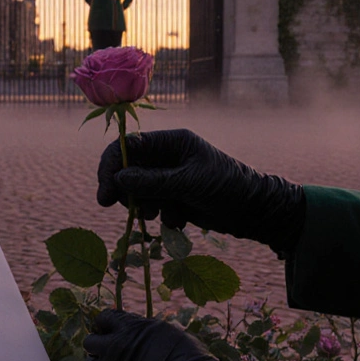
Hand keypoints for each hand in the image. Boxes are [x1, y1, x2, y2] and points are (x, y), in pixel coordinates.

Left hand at [83, 309, 229, 360]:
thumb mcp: (167, 333)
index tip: (110, 331)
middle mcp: (114, 346)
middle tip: (109, 352)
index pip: (104, 318)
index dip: (106, 325)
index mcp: (129, 327)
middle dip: (99, 345)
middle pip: (90, 341)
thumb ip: (143, 330)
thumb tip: (134, 329)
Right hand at [96, 129, 305, 253]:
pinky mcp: (175, 197)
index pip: (129, 146)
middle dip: (124, 189)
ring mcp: (171, 177)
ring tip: (157, 214)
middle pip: (129, 169)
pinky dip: (162, 215)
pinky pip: (154, 206)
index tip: (104, 192)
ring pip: (139, 190)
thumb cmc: (226, 188)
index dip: (112, 166)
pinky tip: (180, 219)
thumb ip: (152, 182)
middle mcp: (168, 156)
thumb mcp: (188, 183)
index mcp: (172, 141)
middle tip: (115, 206)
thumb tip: (118, 180)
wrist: (254, 211)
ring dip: (144, 205)